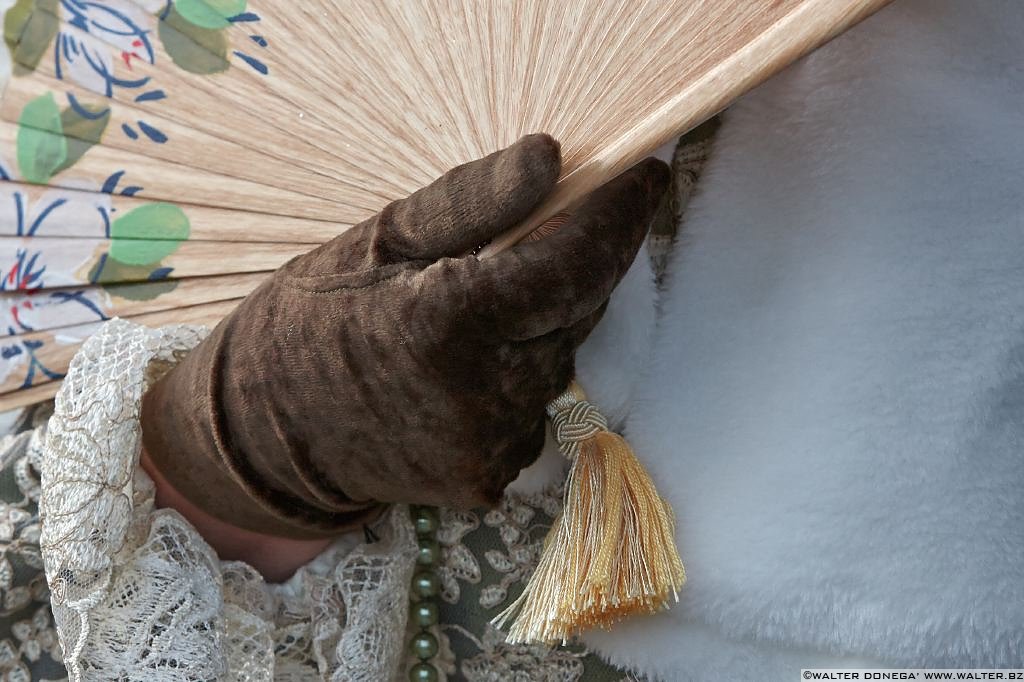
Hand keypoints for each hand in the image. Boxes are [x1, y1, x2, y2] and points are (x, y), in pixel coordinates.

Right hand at [141, 134, 668, 537]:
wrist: (268, 435)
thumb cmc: (312, 322)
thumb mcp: (375, 243)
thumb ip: (470, 203)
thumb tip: (552, 159)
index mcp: (445, 322)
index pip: (569, 263)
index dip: (619, 216)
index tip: (646, 178)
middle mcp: (481, 395)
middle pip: (575, 310)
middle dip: (571, 266)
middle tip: (531, 240)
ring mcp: (490, 448)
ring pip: (559, 359)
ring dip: (539, 326)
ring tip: (471, 319)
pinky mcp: (492, 481)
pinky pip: (535, 407)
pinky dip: (519, 375)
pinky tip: (466, 371)